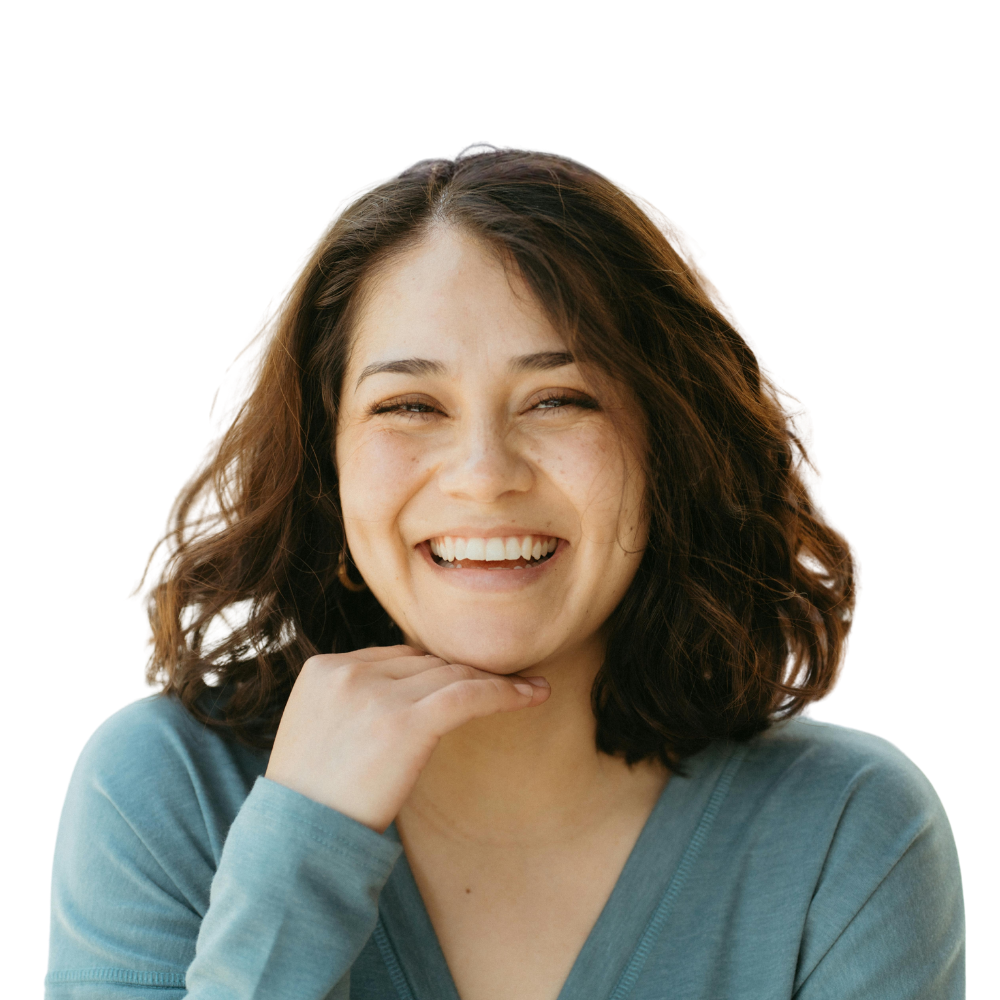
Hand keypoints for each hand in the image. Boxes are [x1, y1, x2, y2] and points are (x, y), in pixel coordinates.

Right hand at [264, 645, 550, 833]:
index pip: (396, 656)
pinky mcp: (404, 722)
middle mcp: (347, 672)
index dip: (435, 671)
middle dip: (465, 674)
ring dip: (493, 680)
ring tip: (530, 686)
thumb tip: (413, 688)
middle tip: (508, 682)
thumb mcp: (318, 731)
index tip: (467, 680)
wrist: (296, 844)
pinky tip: (534, 694)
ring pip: (450, 674)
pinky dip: (505, 693)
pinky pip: (468, 695)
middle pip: (426, 662)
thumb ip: (354, 700)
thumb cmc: (313, 799)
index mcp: (323, 668)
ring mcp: (374, 694)